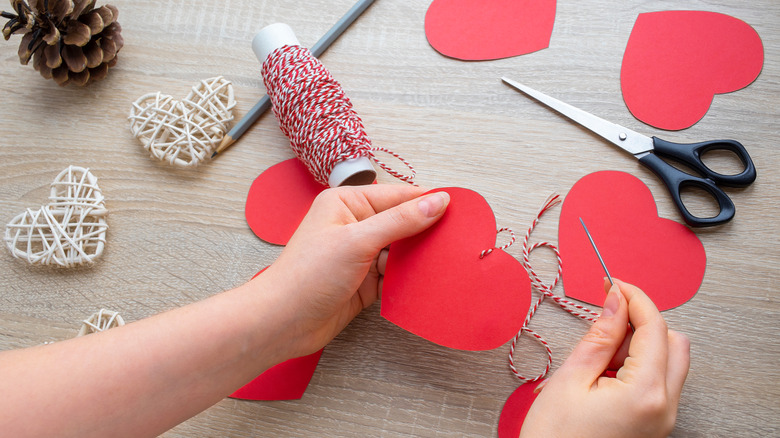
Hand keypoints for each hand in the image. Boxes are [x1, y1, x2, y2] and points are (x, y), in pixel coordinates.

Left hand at [260, 184, 449, 358]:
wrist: (283, 323)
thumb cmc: (308, 275)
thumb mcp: (358, 240)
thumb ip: (400, 221)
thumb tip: (437, 201)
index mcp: (346, 202)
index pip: (396, 196)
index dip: (427, 202)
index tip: (459, 210)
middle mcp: (354, 224)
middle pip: (402, 222)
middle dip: (425, 232)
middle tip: (455, 240)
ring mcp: (360, 254)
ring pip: (401, 250)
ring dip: (418, 258)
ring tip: (443, 262)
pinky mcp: (365, 281)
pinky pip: (396, 274)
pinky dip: (408, 278)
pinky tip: (424, 282)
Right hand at [520, 279, 690, 437]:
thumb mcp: (570, 378)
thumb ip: (599, 336)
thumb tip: (615, 301)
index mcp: (646, 394)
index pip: (655, 327)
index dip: (635, 298)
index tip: (615, 284)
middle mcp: (664, 408)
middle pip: (674, 343)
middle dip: (643, 322)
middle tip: (607, 318)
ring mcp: (662, 419)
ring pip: (670, 361)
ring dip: (640, 344)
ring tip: (598, 356)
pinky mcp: (654, 424)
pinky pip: (659, 382)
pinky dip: (638, 366)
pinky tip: (604, 372)